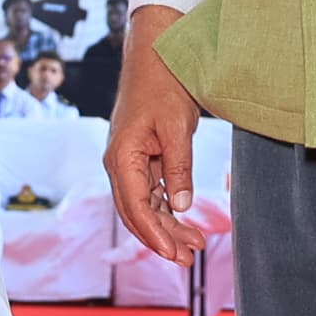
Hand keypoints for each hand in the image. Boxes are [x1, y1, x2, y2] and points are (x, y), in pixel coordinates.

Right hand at [102, 3, 207, 269]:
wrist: (155, 56)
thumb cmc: (162, 85)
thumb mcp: (175, 126)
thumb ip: (178, 167)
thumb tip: (181, 206)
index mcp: (121, 158)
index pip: (134, 207)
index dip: (153, 234)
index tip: (172, 253)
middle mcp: (120, 165)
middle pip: (137, 213)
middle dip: (161, 238)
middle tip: (188, 259)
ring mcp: (130, 163)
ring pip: (145, 206)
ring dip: (167, 227)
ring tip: (194, 246)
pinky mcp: (143, 158)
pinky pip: (152, 192)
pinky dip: (168, 209)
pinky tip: (186, 222)